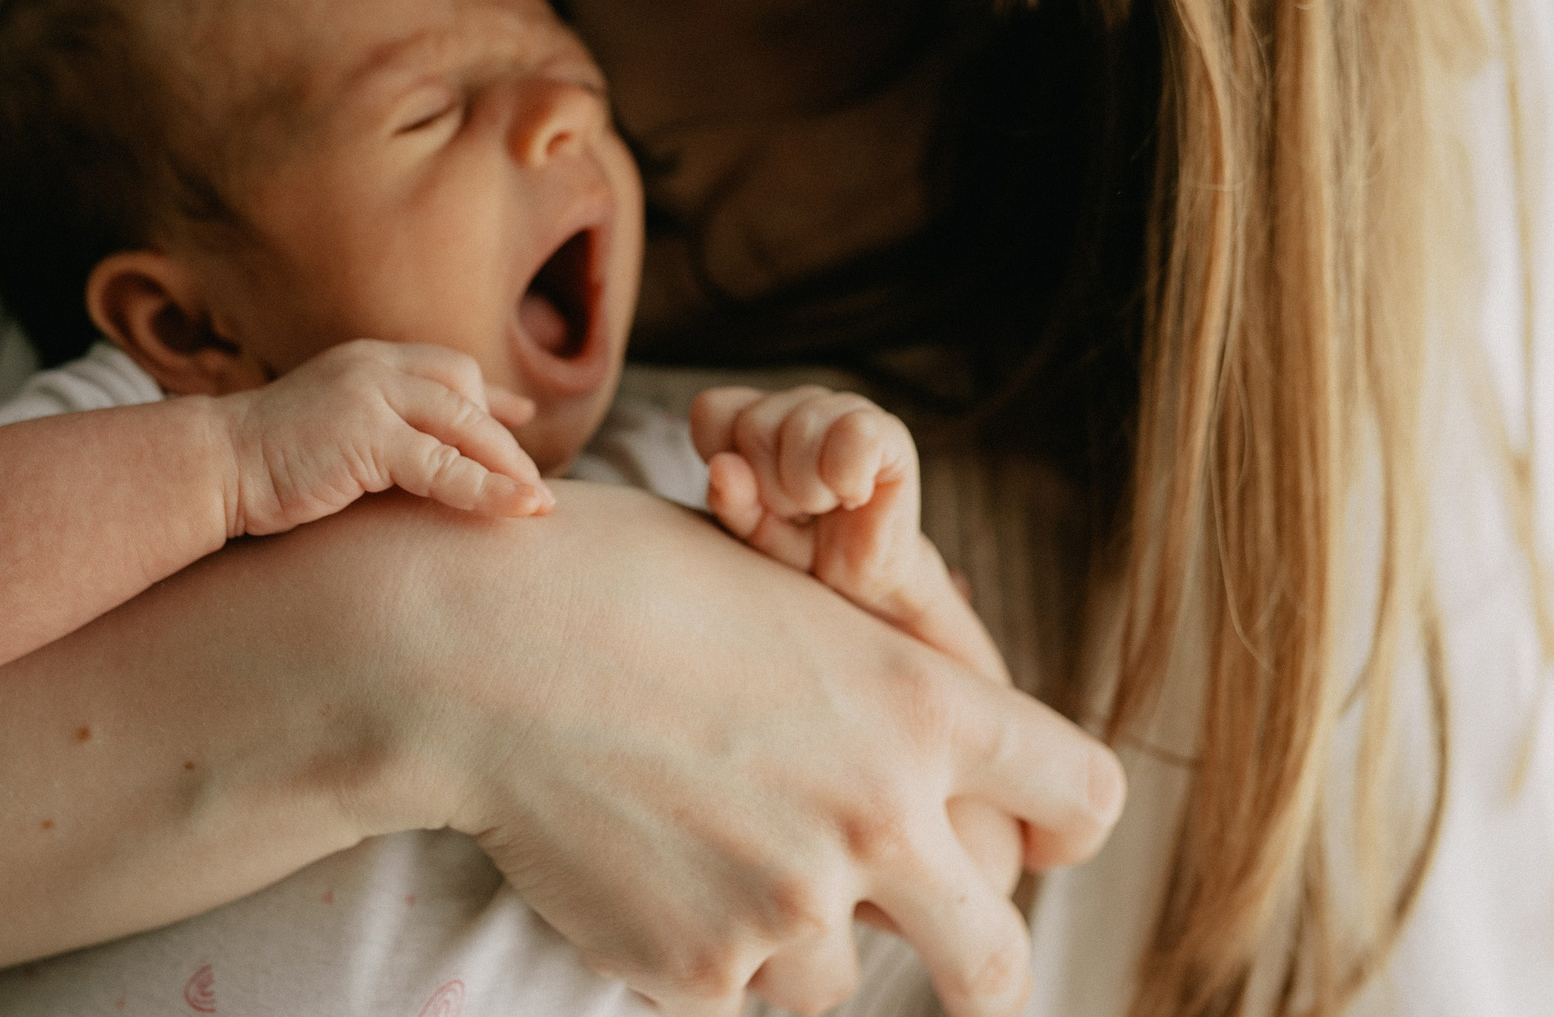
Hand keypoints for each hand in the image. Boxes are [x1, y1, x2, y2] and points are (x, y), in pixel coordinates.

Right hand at [219, 340, 549, 534]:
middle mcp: (374, 366)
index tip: (520, 417)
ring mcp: (370, 395)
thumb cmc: (262, 464)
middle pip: (464, 391)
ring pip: (462, 425)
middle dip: (502, 440)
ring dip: (507, 466)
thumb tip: (418, 465)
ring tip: (537, 504)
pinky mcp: (366, 435)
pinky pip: (443, 465)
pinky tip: (516, 509)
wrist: (211, 467)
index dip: (488, 397)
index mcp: (366, 361)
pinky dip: (485, 490)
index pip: (446, 369)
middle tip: (532, 483)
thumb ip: (373, 433)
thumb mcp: (329, 432)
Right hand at [340, 483, 1125, 1016]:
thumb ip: (863, 670)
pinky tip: (637, 865)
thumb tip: (909, 732)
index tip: (1029, 833)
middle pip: (998, 961)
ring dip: (791, 938)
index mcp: (919, 702)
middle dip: (978, 968)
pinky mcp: (698, 969)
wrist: (473, 646)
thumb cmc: (616, 579)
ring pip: (836, 982)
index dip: (1061, 821)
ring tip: (707, 850)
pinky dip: (695, 950)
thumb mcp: (775, 590)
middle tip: (940, 955)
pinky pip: (727, 993)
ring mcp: (791, 903)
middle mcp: (882, 815)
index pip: (1079, 793)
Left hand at [691, 385, 1006, 682]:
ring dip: (808, 491)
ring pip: (801, 428)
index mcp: (758, 414)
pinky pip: (855, 436)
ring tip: (822, 510)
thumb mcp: (751, 531)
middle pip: (754, 424)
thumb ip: (731, 499)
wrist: (863, 589)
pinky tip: (853, 499)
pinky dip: (847, 480)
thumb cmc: (801, 549)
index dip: (723, 462)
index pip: (712, 410)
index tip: (751, 500)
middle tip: (795, 514)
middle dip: (769, 488)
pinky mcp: (889, 433)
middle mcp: (800, 402)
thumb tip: (724, 467)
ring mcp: (846, 410)